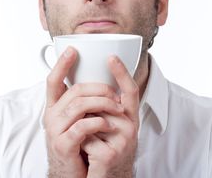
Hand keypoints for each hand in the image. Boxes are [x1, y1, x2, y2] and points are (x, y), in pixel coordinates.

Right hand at [43, 47, 122, 177]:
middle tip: (115, 94)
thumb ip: (82, 101)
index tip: (73, 50)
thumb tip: (99, 81)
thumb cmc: (78, 143)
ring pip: (80, 104)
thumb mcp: (77, 119)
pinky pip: (83, 126)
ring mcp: (55, 130)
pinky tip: (109, 124)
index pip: (53, 80)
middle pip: (75, 90)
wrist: (73, 173)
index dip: (61, 64)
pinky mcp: (63, 145)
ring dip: (103, 103)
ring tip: (117, 108)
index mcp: (55, 107)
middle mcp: (51, 115)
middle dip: (100, 88)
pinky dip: (100, 122)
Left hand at [82, 56, 139, 177]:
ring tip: (91, 142)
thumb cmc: (106, 149)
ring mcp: (122, 141)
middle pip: (103, 103)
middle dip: (88, 112)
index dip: (122, 72)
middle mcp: (130, 126)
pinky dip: (81, 143)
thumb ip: (105, 107)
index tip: (112, 57)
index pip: (130, 89)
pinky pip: (85, 137)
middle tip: (89, 127)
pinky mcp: (109, 155)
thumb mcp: (110, 126)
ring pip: (90, 119)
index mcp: (129, 116)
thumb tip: (90, 86)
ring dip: (83, 129)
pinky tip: (88, 153)